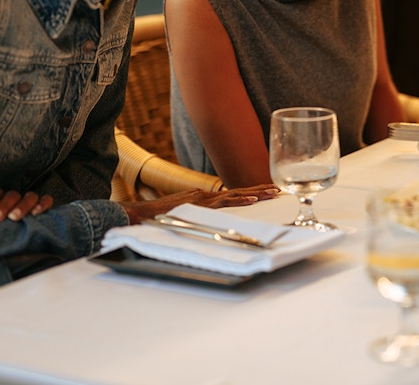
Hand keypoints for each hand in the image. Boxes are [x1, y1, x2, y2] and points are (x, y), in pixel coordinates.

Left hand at [0, 188, 53, 221]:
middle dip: (4, 205)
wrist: (16, 256)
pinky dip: (42, 204)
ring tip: (14, 217)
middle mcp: (14, 202)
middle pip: (12, 195)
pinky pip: (46, 201)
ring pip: (30, 197)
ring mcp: (29, 205)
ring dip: (22, 206)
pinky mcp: (43, 210)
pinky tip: (35, 212)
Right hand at [119, 184, 279, 224]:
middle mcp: (205, 196)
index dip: (249, 194)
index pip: (232, 195)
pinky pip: (225, 202)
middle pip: (238, 193)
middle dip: (259, 191)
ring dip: (256, 194)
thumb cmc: (159, 220)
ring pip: (236, 195)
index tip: (266, 193)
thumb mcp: (183, 217)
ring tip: (273, 192)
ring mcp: (204, 199)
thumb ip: (196, 219)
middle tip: (278, 190)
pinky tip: (254, 200)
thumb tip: (209, 228)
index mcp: (203, 199)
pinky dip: (240, 201)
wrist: (141, 216)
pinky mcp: (200, 205)